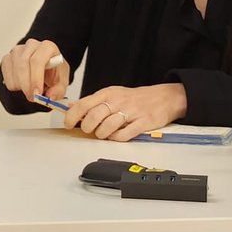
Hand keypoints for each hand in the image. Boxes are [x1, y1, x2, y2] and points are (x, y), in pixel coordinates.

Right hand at [0, 39, 69, 101]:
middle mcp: (31, 45)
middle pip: (23, 65)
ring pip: (14, 70)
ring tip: (29, 92)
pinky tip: (22, 86)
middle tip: (32, 98)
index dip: (36, 78)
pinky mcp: (7, 57)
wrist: (45, 68)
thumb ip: (58, 91)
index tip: (37, 93)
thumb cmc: (53, 72)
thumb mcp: (61, 82)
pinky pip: (6, 73)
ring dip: (20, 85)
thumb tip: (50, 96)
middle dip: (27, 85)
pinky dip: (12, 84)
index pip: (38, 60)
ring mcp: (17, 50)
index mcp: (47, 47)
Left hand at [65, 83, 187, 140]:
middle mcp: (118, 101)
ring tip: (102, 134)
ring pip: (108, 126)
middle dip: (87, 127)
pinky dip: (116, 138)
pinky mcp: (143, 123)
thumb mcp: (111, 94)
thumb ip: (92, 101)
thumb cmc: (134, 98)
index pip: (84, 104)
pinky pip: (124, 135)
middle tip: (89, 130)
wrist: (163, 98)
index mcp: (108, 93)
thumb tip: (71, 106)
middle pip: (94, 116)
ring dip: (101, 134)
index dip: (72, 116)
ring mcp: (131, 112)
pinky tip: (116, 136)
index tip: (68, 124)